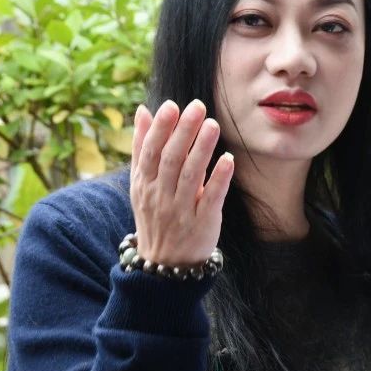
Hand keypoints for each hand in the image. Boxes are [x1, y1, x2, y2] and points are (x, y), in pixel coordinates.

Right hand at [130, 99, 233, 266]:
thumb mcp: (141, 185)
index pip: (150, 151)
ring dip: (202, 149)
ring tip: (213, 125)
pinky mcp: (203, 223)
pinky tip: (228, 160)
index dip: (161, 128)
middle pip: (171, 160)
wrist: (165, 264)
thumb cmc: (156, 215)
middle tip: (197, 107)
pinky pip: (211, 198)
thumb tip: (143, 111)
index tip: (171, 106)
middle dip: (183, 132)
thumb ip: (142, 147)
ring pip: (191, 176)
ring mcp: (181, 210)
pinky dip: (219, 179)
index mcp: (144, 184)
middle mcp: (160, 196)